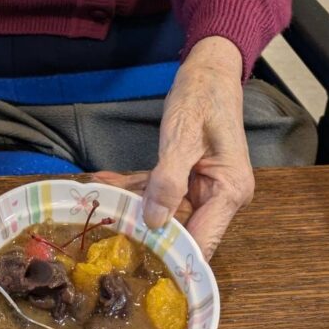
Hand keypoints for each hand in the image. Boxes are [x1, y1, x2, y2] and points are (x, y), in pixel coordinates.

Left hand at [94, 36, 254, 260]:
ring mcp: (205, 187)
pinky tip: (106, 182)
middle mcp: (221, 197)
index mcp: (229, 192)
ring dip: (133, 204)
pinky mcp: (189, 176)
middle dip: (144, 229)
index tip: (136, 257)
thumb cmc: (202, 97)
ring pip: (165, 209)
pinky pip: (160, 188)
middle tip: (106, 226)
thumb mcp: (183, 136)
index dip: (172, 254)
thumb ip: (169, 179)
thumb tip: (154, 222)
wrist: (210, 71)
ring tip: (98, 200)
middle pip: (181, 228)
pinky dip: (137, 186)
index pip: (202, 241)